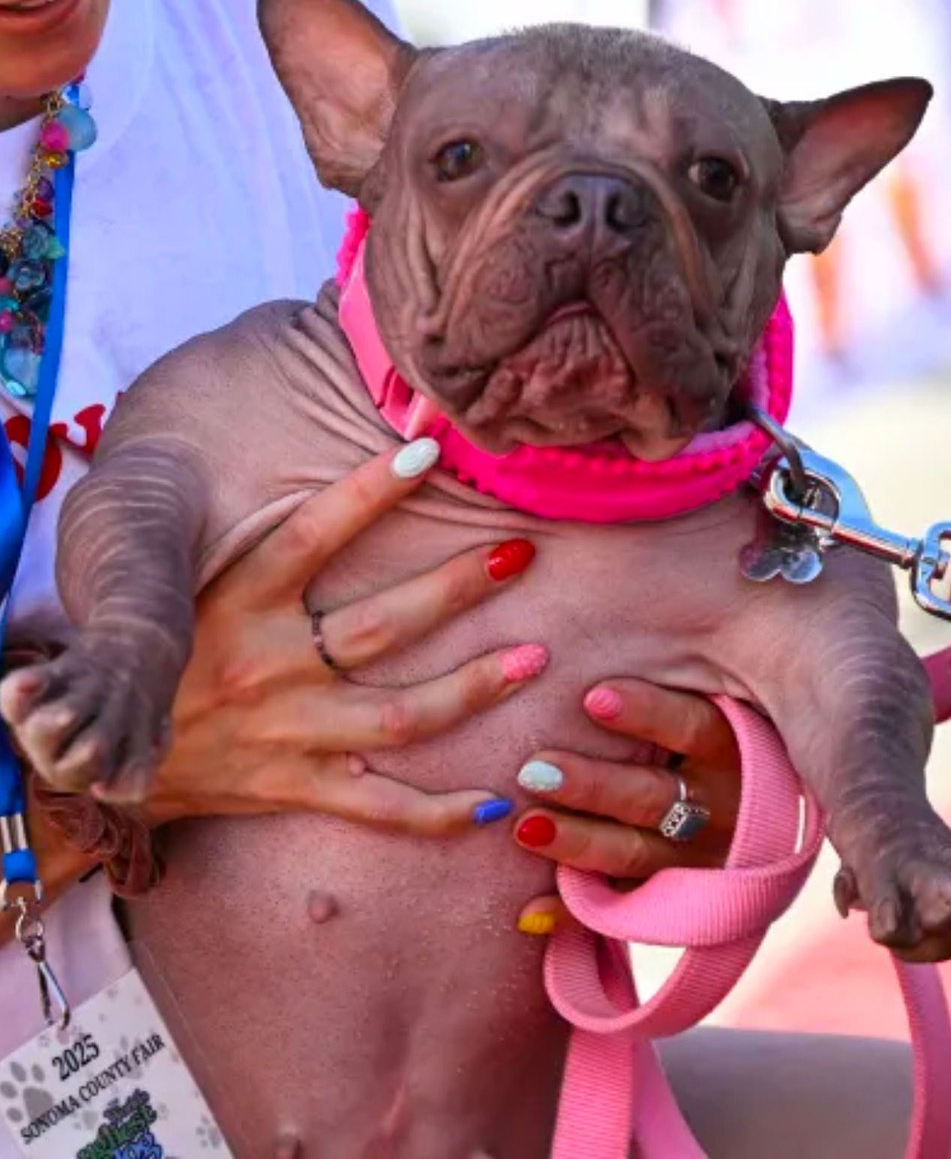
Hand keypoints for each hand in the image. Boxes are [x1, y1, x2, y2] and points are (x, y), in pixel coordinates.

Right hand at [146, 440, 543, 834]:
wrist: (99, 759)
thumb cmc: (160, 656)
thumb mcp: (187, 588)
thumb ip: (253, 546)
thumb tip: (329, 484)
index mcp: (234, 604)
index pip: (311, 535)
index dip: (370, 492)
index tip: (429, 452)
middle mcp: (266, 667)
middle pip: (382, 627)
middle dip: (457, 589)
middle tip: (520, 555)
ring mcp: (287, 734)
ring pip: (399, 717)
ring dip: (473, 689)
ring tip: (535, 658)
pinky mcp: (295, 789)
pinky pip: (379, 809)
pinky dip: (437, 814)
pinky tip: (494, 802)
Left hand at [511, 680, 740, 934]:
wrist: (763, 816)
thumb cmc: (715, 730)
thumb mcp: (718, 696)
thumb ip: (677, 668)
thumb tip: (587, 601)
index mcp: (739, 747)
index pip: (697, 728)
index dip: (647, 714)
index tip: (592, 697)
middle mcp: (724, 807)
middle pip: (656, 796)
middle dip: (594, 786)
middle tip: (534, 769)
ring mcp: (699, 860)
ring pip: (635, 853)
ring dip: (577, 842)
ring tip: (525, 827)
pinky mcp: (674, 898)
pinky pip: (620, 910)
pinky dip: (574, 913)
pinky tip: (529, 911)